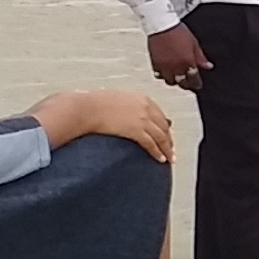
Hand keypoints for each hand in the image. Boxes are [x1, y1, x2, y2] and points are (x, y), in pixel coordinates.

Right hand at [39, 88, 172, 161]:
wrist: (87, 108)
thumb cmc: (95, 104)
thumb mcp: (117, 100)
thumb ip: (126, 107)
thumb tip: (126, 115)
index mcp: (141, 99)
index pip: (160, 114)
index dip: (165, 126)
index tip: (167, 133)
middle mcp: (145, 108)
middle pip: (164, 126)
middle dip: (169, 139)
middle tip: (171, 148)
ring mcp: (142, 119)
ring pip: (161, 137)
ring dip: (167, 149)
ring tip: (169, 158)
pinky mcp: (136, 131)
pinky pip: (152, 144)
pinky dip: (158, 152)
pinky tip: (160, 159)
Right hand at [144, 23, 207, 86]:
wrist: (162, 25)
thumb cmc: (179, 31)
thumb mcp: (194, 43)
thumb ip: (201, 57)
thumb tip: (208, 66)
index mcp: (188, 62)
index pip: (194, 80)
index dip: (197, 84)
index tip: (198, 85)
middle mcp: (176, 67)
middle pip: (182, 83)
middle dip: (187, 84)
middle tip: (189, 82)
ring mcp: (165, 67)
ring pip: (170, 81)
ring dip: (174, 81)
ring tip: (177, 77)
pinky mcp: (155, 64)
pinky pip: (159, 75)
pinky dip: (163, 75)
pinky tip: (166, 71)